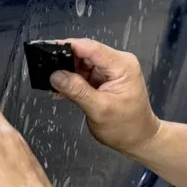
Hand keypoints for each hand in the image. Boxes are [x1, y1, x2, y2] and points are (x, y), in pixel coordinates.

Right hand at [48, 39, 160, 158]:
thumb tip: (56, 75)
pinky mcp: (105, 78)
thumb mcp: (99, 110)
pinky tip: (62, 90)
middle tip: (48, 72)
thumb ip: (77, 90)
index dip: (69, 46)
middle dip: (66, 62)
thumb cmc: (126, 127)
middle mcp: (118, 63)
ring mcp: (111, 70)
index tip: (48, 49)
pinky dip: (73, 81)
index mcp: (122, 65)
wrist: (138, 139)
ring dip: (68, 73)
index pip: (91, 47)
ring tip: (56, 86)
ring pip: (82, 63)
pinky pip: (84, 73)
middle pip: (85, 53)